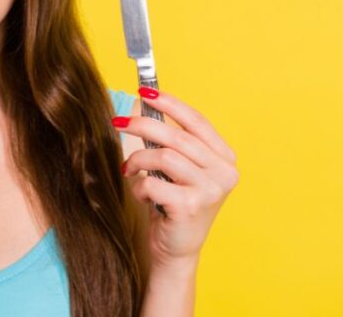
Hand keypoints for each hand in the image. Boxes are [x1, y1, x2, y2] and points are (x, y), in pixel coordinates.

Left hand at [116, 87, 238, 269]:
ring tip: (128, 170)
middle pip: (177, 136)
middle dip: (142, 125)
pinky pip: (153, 183)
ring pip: (163, 157)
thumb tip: (144, 106)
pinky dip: (139, 186)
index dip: (169, 103)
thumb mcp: (179, 170)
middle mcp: (224, 173)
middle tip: (118, 122)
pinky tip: (143, 196)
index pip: (197, 121)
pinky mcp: (190, 207)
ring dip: (138, 160)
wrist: (177, 250)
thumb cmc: (174, 204)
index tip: (145, 92)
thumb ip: (172, 142)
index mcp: (224, 158)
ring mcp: (210, 191)